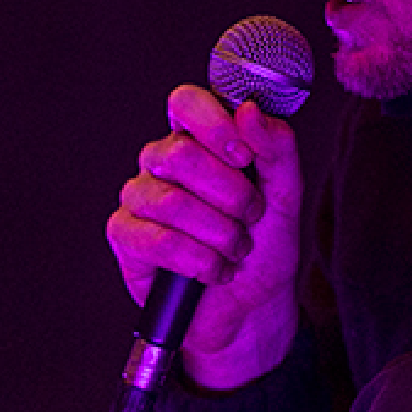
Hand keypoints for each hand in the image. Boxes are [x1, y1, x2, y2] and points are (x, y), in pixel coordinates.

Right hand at [105, 83, 304, 391]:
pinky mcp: (125, 237)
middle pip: (180, 154)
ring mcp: (139, 199)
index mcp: (197, 141)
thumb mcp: (286, 198)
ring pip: (171, 202)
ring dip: (219, 234)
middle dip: (229, 194)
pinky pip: (156, 240)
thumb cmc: (263, 249)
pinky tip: (213, 271)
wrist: (252, 308)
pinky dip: (197, 260)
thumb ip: (277, 150)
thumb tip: (250, 111)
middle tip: (251, 218)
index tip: (244, 158)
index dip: (213, 125)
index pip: (186, 103)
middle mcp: (161, 164)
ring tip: (236, 251)